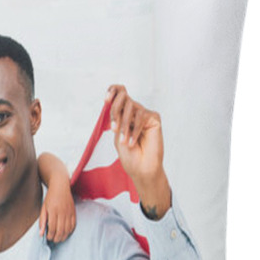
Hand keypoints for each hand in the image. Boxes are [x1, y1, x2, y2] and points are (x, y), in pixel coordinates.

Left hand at [39, 175, 75, 242]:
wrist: (61, 187)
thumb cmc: (50, 198)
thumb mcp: (43, 208)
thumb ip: (42, 221)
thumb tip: (41, 234)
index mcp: (53, 211)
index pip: (52, 228)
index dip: (50, 235)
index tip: (47, 237)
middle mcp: (62, 212)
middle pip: (61, 231)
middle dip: (56, 238)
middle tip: (53, 240)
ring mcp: (69, 213)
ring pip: (67, 230)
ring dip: (63, 236)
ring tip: (58, 238)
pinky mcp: (74, 213)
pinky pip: (73, 225)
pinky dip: (69, 231)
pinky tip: (65, 232)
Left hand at [107, 85, 170, 217]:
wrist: (141, 168)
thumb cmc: (129, 155)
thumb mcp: (117, 133)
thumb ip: (116, 116)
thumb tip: (113, 99)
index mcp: (123, 114)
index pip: (119, 93)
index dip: (112, 91)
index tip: (105, 100)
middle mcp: (134, 112)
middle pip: (124, 97)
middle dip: (115, 111)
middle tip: (114, 128)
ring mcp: (144, 114)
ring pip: (131, 107)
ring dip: (125, 126)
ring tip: (124, 142)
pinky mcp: (154, 118)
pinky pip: (142, 116)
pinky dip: (135, 130)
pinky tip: (133, 142)